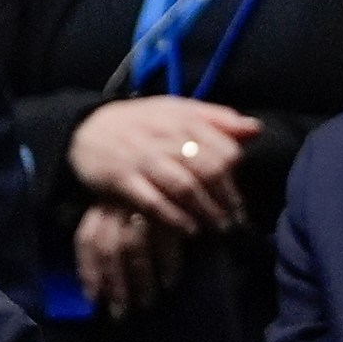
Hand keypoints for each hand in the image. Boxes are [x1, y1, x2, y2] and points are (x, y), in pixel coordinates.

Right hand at [66, 97, 260, 233]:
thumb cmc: (142, 124)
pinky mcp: (122, 179)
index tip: (240, 198)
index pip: (224, 149)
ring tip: (218, 228)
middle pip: (209, 169)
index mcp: (184, 119)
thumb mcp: (178, 112)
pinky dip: (174, 217)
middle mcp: (165, 138)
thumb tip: (255, 130)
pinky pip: (153, 202)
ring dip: (206, 211)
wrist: (87, 127)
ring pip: (184, 187)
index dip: (236, 176)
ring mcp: (143, 159)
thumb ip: (217, 120)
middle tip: (235, 221)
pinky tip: (189, 229)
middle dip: (227, 199)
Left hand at [74, 202, 188, 317]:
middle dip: (114, 285)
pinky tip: (169, 282)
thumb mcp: (125, 215)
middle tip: (120, 313)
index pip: (86, 239)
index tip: (93, 298)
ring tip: (146, 303)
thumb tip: (96, 288)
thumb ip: (111, 242)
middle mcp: (119, 204)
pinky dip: (168, 265)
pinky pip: (166, 241)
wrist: (187, 174)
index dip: (88, 271)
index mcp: (102, 205)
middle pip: (109, 249)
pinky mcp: (172, 207)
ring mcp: (144, 205)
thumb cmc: (152, 202)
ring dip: (140, 280)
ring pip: (134, 248)